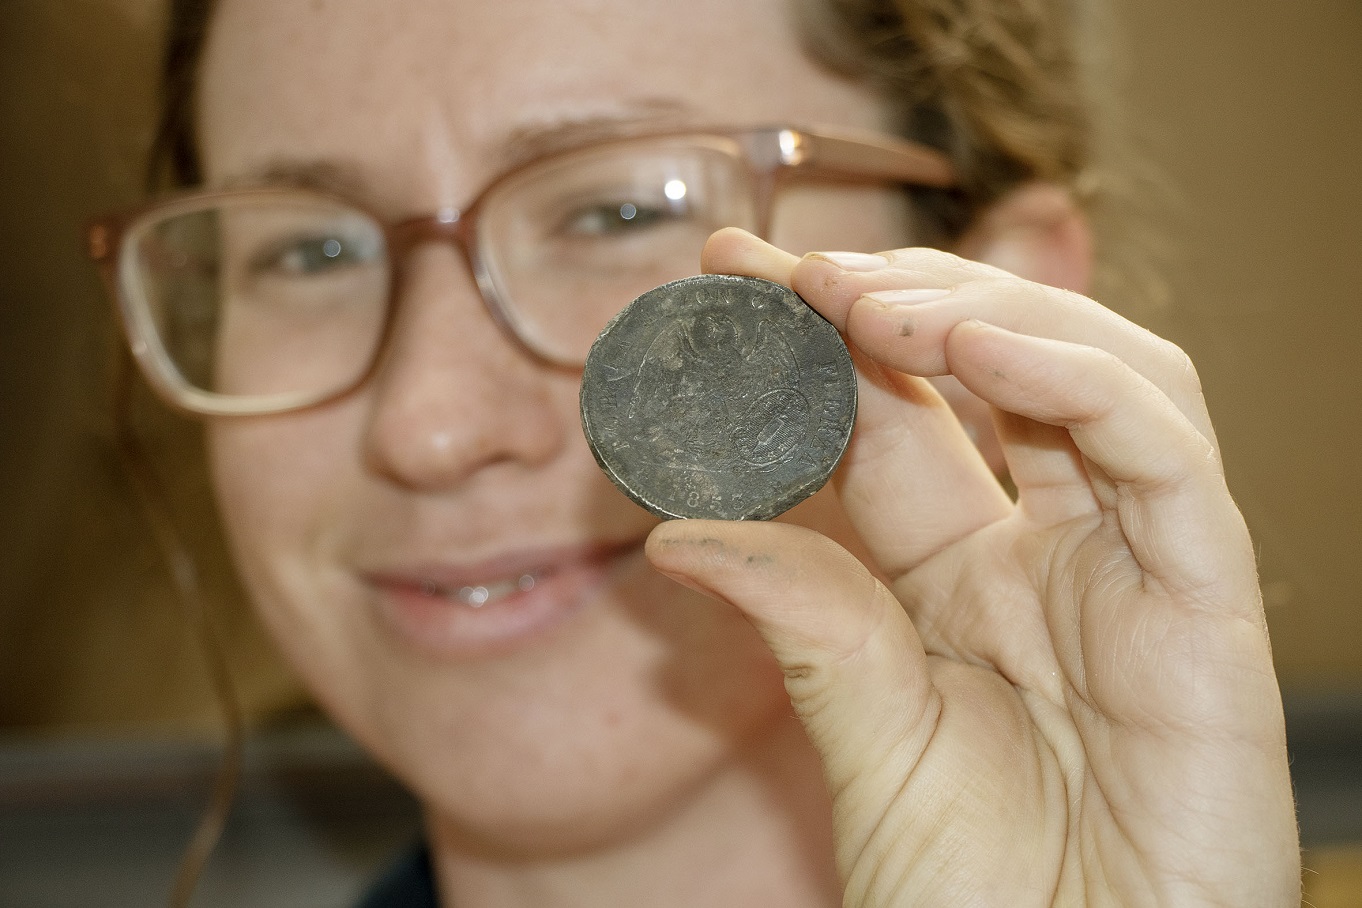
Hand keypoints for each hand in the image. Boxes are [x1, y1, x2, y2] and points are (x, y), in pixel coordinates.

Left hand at [646, 228, 1299, 905]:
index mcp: (963, 578)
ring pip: (1097, 375)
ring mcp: (1134, 569)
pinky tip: (974, 344)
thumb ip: (803, 624)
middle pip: (993, 369)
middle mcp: (1052, 554)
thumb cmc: (979, 901)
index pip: (895, 414)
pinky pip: (1161, 457)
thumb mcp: (866, 741)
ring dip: (982, 311)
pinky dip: (1077, 381)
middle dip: (894, 294)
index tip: (729, 270)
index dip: (821, 335)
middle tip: (785, 261)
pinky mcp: (1207, 606)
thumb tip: (676, 534)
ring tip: (862, 296)